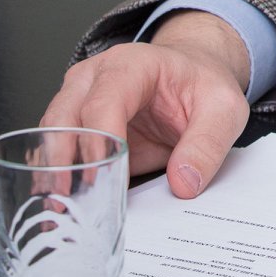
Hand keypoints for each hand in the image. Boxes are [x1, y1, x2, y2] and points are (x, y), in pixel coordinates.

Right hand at [41, 11, 251, 198]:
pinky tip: (61, 204)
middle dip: (61, 160)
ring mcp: (79, 98)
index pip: (104, 101)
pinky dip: (54, 176)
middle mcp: (96, 77)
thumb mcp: (224, 109)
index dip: (99, 140)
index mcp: (133, 65)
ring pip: (51, 134)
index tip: (101, 176)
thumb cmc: (202, 85)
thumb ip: (207, 144)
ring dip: (52, 173)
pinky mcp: (76, 124)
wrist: (192, 76)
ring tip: (60, 211)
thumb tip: (184, 182)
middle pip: (64, 117)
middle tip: (68, 202)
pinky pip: (54, 149)